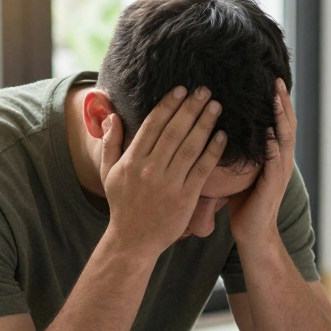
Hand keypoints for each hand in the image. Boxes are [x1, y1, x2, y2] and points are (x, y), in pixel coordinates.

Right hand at [99, 86, 227, 256]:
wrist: (134, 240)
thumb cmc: (122, 205)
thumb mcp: (108, 173)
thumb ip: (110, 143)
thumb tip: (112, 115)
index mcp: (132, 160)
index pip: (153, 125)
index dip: (168, 105)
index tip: (181, 90)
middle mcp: (151, 169)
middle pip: (174, 131)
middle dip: (191, 108)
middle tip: (204, 90)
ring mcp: (169, 183)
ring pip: (190, 147)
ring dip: (205, 124)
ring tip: (216, 106)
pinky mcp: (185, 197)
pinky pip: (201, 170)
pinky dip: (212, 152)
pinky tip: (222, 136)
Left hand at [228, 78, 295, 247]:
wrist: (253, 233)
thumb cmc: (244, 203)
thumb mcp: (240, 171)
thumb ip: (238, 151)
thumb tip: (218, 129)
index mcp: (274, 155)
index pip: (278, 122)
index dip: (276, 102)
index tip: (270, 80)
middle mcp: (281, 160)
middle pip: (287, 124)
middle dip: (282, 102)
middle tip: (277, 81)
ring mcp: (279, 173)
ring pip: (285, 139)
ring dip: (281, 118)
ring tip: (276, 99)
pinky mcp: (273, 186)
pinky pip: (275, 163)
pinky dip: (275, 147)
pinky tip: (271, 134)